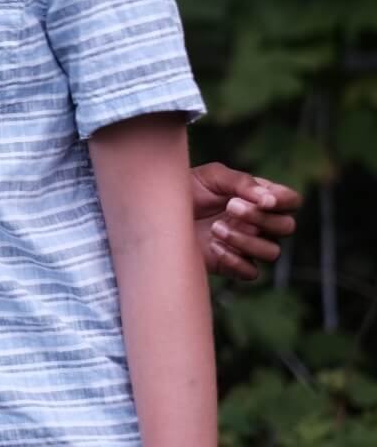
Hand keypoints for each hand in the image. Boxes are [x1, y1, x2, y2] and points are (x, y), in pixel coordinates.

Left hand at [189, 162, 300, 281]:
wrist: (157, 213)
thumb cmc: (187, 189)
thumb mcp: (211, 176)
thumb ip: (241, 182)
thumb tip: (267, 198)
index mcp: (259, 198)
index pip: (291, 200)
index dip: (285, 201)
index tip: (264, 200)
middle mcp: (259, 223)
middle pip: (286, 227)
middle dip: (261, 218)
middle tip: (229, 206)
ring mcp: (248, 245)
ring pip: (272, 252)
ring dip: (246, 240)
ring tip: (215, 227)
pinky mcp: (233, 265)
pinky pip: (252, 272)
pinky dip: (235, 260)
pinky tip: (214, 246)